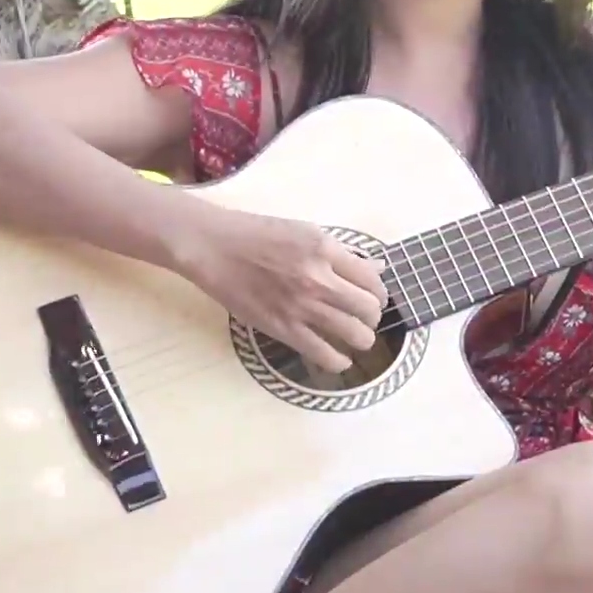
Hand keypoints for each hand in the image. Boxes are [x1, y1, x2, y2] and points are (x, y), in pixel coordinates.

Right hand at [170, 207, 386, 373]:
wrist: (214, 247)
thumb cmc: (258, 233)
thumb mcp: (306, 231)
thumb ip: (342, 252)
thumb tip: (377, 267)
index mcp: (326, 249)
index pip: (373, 279)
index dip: (378, 292)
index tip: (372, 297)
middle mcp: (318, 279)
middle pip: (369, 308)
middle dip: (373, 316)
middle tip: (365, 317)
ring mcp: (301, 306)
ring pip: (354, 334)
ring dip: (362, 339)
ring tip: (357, 338)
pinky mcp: (282, 328)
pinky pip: (323, 354)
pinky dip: (338, 361)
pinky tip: (339, 359)